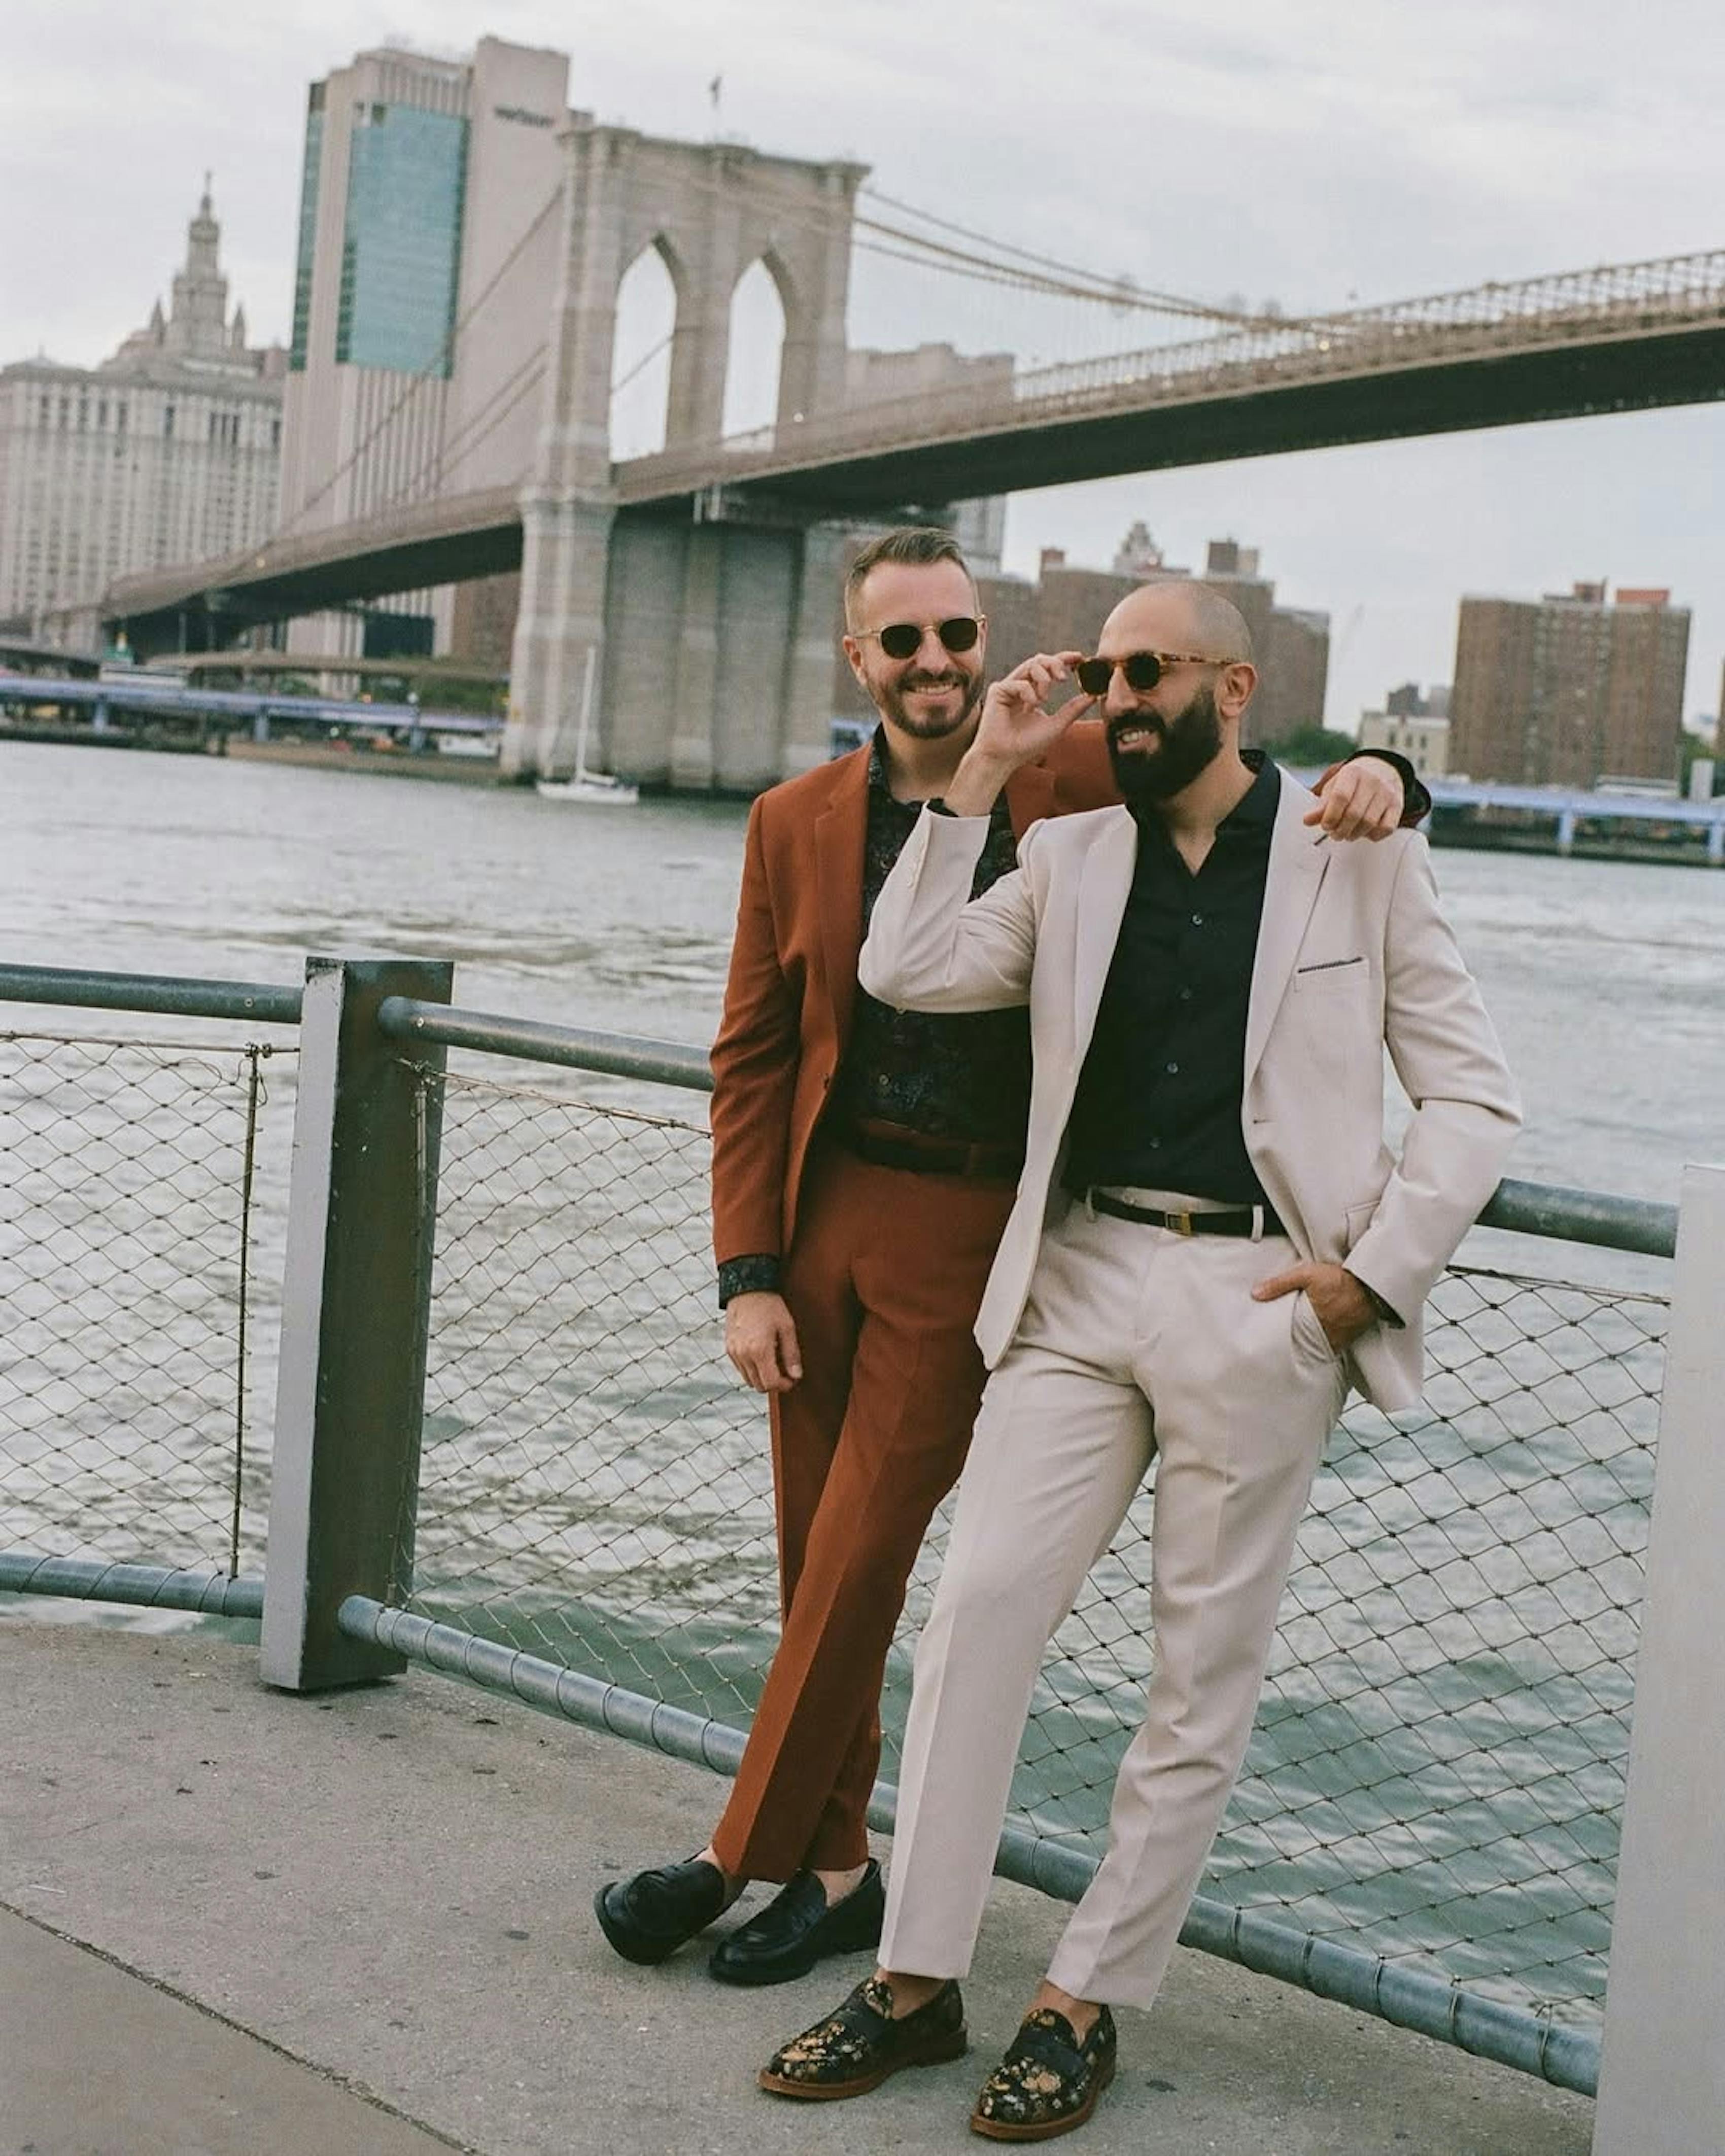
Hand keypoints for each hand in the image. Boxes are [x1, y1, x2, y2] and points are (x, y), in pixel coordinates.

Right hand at [725, 1291, 802, 1392]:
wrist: (747, 1289)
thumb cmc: (770, 1306)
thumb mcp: (787, 1327)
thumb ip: (791, 1354)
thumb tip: (796, 1376)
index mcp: (759, 1350)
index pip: (771, 1383)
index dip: (784, 1385)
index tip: (792, 1380)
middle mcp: (743, 1354)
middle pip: (759, 1386)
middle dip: (774, 1383)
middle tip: (785, 1374)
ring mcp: (734, 1352)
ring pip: (749, 1380)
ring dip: (762, 1377)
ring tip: (773, 1363)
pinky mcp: (729, 1348)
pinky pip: (741, 1369)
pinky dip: (752, 1369)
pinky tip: (761, 1356)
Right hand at [945, 653, 1092, 813]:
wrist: (1005, 757)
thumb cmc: (1026, 745)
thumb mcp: (1057, 725)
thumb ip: (1073, 709)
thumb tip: (1094, 695)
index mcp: (1033, 692)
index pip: (1048, 668)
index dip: (1063, 659)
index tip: (1079, 658)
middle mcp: (1020, 686)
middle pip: (1040, 659)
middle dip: (1055, 663)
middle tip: (1064, 677)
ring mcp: (1008, 687)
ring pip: (1030, 664)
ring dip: (1044, 679)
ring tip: (1044, 699)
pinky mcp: (997, 691)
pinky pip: (1019, 682)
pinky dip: (1029, 692)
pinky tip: (1029, 707)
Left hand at [1252, 1260, 1376, 1352]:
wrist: (1372, 1286)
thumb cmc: (1341, 1280)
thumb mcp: (1306, 1275)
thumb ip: (1279, 1284)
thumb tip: (1256, 1293)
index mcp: (1310, 1323)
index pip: (1289, 1338)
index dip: (1280, 1340)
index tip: (1270, 1340)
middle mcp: (1324, 1336)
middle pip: (1303, 1344)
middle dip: (1294, 1343)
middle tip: (1284, 1340)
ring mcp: (1339, 1339)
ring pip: (1318, 1345)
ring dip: (1310, 1342)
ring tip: (1301, 1338)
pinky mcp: (1350, 1337)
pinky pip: (1334, 1344)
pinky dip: (1326, 1341)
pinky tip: (1321, 1335)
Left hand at [1303, 756, 1401, 841]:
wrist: (1382, 769)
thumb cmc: (1353, 782)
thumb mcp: (1334, 787)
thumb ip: (1321, 805)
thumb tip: (1307, 821)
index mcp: (1353, 773)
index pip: (1340, 797)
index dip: (1330, 816)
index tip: (1325, 825)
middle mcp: (1373, 781)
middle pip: (1354, 813)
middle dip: (1340, 830)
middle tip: (1334, 833)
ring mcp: (1387, 793)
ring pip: (1369, 823)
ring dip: (1354, 834)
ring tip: (1346, 833)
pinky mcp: (1398, 806)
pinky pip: (1385, 828)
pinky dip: (1372, 835)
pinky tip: (1364, 832)